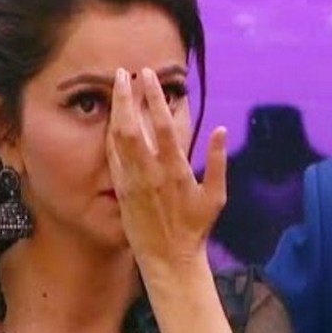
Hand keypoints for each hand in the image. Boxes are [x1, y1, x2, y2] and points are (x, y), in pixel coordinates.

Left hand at [106, 67, 226, 272]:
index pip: (162, 125)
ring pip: (118, 139)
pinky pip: (112, 157)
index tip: (148, 77)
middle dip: (126, 96)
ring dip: (115, 111)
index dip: (153, 98)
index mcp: (175, 170)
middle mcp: (150, 172)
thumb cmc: (196, 228)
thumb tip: (221, 130)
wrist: (170, 258)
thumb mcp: (216, 196)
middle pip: (131, 126)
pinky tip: (111, 122)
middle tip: (124, 73)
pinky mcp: (121, 191)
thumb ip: (218, 161)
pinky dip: (110, 135)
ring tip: (116, 90)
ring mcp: (132, 181)